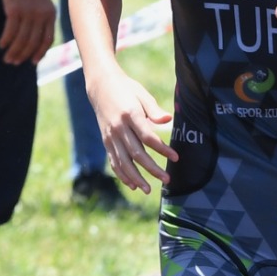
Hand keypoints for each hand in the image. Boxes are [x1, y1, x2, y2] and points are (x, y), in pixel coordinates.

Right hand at [0, 0, 54, 64]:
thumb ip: (40, 15)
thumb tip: (33, 34)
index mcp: (51, 13)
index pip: (47, 39)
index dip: (40, 53)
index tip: (33, 61)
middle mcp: (41, 15)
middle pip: (33, 43)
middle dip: (23, 55)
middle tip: (14, 62)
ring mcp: (28, 13)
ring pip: (21, 40)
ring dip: (13, 52)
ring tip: (7, 58)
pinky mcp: (14, 9)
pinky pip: (10, 31)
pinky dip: (6, 41)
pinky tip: (1, 45)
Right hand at [89, 68, 174, 189]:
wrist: (100, 85)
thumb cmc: (126, 88)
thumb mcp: (141, 94)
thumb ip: (153, 109)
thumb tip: (168, 120)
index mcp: (129, 114)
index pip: (148, 137)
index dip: (162, 149)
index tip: (175, 157)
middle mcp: (118, 127)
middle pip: (136, 153)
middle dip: (152, 169)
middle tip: (167, 179)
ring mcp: (110, 136)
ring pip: (123, 161)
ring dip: (136, 177)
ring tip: (148, 189)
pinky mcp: (106, 141)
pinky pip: (114, 161)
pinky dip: (122, 174)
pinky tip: (132, 185)